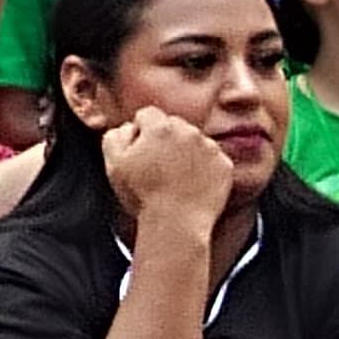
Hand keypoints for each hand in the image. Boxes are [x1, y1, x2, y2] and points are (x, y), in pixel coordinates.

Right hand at [101, 106, 240, 236]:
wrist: (176, 224)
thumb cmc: (142, 196)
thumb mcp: (113, 163)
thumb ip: (115, 135)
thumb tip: (128, 127)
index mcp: (159, 127)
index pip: (147, 115)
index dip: (140, 133)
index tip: (140, 152)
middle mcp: (188, 132)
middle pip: (173, 125)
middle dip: (165, 140)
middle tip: (157, 167)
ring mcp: (210, 148)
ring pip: (194, 141)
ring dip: (186, 153)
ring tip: (175, 179)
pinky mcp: (225, 165)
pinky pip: (212, 159)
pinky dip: (204, 168)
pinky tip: (191, 185)